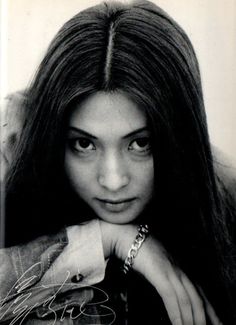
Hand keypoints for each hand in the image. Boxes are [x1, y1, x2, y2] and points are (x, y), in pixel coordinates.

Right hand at [100, 220, 221, 324]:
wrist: (130, 236)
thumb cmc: (142, 252)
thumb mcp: (159, 267)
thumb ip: (167, 279)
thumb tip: (170, 295)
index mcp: (182, 270)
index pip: (200, 293)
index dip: (210, 310)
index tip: (217, 323)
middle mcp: (181, 271)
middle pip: (198, 299)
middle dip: (205, 318)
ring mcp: (171, 271)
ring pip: (187, 300)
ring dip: (192, 320)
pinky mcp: (160, 273)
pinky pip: (171, 297)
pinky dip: (176, 313)